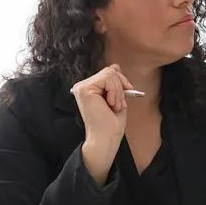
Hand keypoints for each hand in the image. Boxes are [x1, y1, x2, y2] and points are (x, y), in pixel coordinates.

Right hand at [72, 64, 134, 182]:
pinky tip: (110, 104)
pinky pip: (107, 78)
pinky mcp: (84, 89)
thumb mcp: (116, 97)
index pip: (108, 73)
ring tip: (114, 106)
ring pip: (109, 73)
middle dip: (120, 87)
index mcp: (89, 89)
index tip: (124, 99)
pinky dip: (114, 91)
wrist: (106, 138)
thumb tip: (114, 66)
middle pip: (109, 71)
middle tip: (118, 105)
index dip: (121, 83)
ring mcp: (81, 87)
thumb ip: (114, 82)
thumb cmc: (111, 124)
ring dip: (118, 91)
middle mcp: (82, 86)